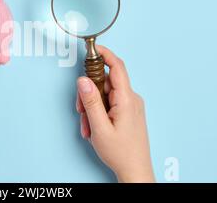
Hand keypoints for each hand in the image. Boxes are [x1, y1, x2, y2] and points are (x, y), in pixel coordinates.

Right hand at [76, 46, 154, 182]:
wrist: (135, 170)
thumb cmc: (120, 152)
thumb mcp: (100, 128)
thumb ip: (90, 102)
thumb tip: (82, 80)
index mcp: (126, 99)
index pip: (116, 67)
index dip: (104, 54)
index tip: (93, 47)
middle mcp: (131, 99)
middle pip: (104, 83)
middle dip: (88, 94)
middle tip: (81, 111)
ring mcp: (130, 106)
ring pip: (104, 95)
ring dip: (92, 108)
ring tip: (89, 127)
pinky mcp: (128, 112)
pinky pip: (109, 104)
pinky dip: (98, 113)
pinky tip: (94, 128)